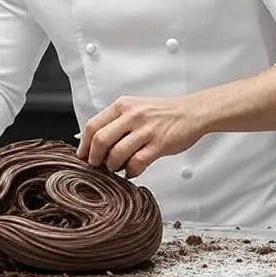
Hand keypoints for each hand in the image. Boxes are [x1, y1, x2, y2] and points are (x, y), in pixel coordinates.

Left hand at [76, 95, 204, 177]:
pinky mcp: (158, 144)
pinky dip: (130, 171)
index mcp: (123, 106)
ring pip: (116, 154)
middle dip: (94, 158)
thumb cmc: (163, 113)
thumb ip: (116, 121)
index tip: (83, 156)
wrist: (192, 112)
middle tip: (97, 166)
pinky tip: (132, 171)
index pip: (93, 125)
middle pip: (101, 140)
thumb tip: (94, 141)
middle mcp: (132, 115)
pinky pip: (137, 162)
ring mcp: (145, 130)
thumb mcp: (135, 108)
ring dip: (112, 166)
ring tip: (117, 168)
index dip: (84, 145)